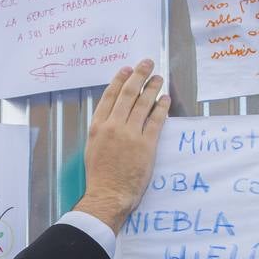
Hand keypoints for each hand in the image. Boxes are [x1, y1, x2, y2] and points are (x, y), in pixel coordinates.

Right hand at [73, 58, 169, 232]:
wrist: (108, 195)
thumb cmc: (100, 176)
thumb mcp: (93, 148)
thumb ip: (102, 130)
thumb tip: (113, 117)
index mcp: (98, 126)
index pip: (110, 96)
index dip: (119, 80)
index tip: (127, 69)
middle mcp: (113, 126)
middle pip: (128, 94)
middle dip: (138, 75)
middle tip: (147, 63)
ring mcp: (130, 134)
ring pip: (143, 104)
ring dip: (152, 88)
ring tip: (159, 78)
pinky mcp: (146, 145)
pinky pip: (156, 120)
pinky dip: (162, 108)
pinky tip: (166, 99)